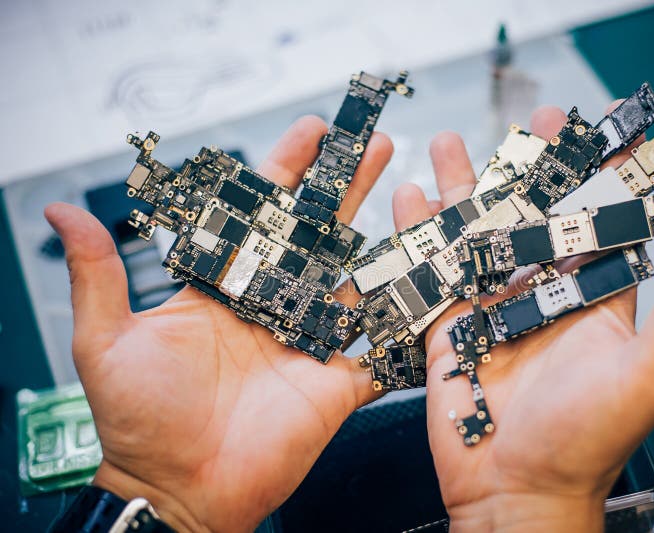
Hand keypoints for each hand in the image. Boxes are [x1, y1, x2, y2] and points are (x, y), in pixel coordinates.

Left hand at [45, 116, 390, 531]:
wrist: (177, 491)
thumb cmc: (137, 423)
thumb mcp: (107, 342)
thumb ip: (101, 274)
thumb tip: (64, 214)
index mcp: (225, 290)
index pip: (262, 216)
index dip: (288, 171)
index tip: (314, 132)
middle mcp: (272, 309)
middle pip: (318, 235)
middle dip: (347, 188)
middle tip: (373, 145)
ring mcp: (310, 342)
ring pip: (356, 280)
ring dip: (385, 239)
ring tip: (414, 196)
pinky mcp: (338, 382)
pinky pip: (380, 348)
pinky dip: (405, 321)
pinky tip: (430, 284)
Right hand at [391, 107, 653, 531]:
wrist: (516, 490)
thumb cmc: (586, 442)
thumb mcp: (646, 374)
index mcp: (590, 296)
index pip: (595, 219)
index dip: (593, 173)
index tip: (589, 130)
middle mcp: (540, 294)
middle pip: (529, 214)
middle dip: (522, 166)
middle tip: (522, 123)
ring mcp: (490, 306)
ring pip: (475, 233)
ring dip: (460, 187)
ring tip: (447, 144)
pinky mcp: (448, 325)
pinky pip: (431, 269)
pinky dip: (417, 233)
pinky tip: (409, 199)